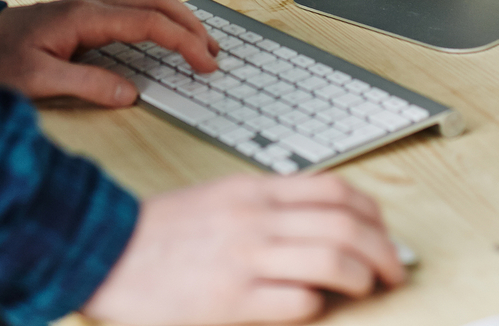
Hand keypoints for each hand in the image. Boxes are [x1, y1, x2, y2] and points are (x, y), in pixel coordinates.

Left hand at [0, 0, 218, 106]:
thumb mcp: (37, 80)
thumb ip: (86, 85)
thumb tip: (131, 93)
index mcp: (86, 17)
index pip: (149, 22)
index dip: (184, 41)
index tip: (206, 63)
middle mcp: (92, 5)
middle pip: (156, 0)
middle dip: (191, 23)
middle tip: (213, 54)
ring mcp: (89, 7)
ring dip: (178, 18)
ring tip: (200, 45)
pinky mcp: (84, 16)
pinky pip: (133, 9)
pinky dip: (159, 19)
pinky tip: (165, 37)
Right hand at [84, 173, 405, 324]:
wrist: (105, 251)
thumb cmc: (162, 233)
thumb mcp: (220, 200)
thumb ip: (267, 206)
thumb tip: (320, 224)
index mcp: (254, 191)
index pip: (335, 191)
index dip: (373, 213)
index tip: (384, 232)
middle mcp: (256, 219)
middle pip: (346, 225)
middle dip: (383, 250)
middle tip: (393, 270)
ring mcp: (245, 259)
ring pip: (333, 260)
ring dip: (362, 277)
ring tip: (368, 289)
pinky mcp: (231, 300)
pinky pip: (297, 301)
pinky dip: (317, 304)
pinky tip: (316, 306)